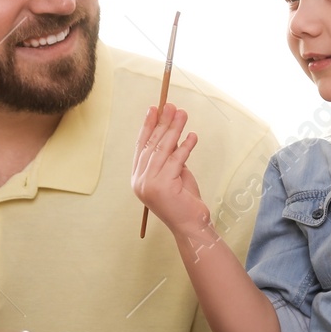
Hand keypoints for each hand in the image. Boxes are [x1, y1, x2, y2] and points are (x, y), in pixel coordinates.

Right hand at [132, 104, 208, 234]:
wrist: (191, 225)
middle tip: (171, 106)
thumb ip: (169, 156)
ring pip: (163, 150)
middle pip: (151, 145)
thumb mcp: (174, 173)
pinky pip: (176, 160)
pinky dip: (185, 146)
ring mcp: (149, 184)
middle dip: (162, 123)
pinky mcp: (163, 187)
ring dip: (174, 129)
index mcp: (138, 178)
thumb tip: (171, 128)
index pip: (141, 146)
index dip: (147, 126)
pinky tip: (192, 136)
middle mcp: (140, 181)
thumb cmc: (183, 200)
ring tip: (182, 114)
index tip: (154, 108)